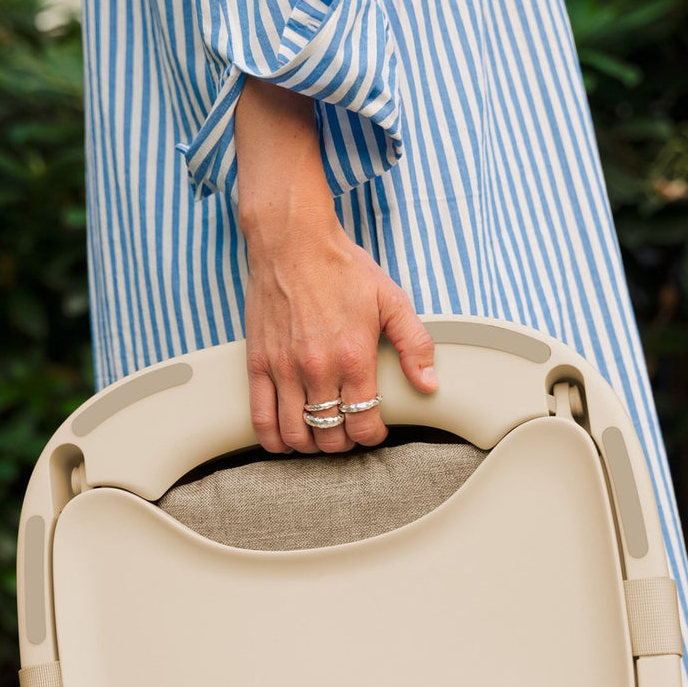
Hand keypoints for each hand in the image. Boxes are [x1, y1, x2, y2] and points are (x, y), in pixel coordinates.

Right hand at [242, 211, 437, 453]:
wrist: (292, 241)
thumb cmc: (341, 268)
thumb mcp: (391, 300)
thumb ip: (414, 344)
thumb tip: (429, 383)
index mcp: (354, 358)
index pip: (364, 423)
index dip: (371, 436)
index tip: (372, 430)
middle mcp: (318, 369)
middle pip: (330, 435)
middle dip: (343, 442)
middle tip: (347, 431)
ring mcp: (285, 369)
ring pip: (296, 434)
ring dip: (311, 445)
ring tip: (319, 434)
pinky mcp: (258, 364)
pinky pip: (261, 418)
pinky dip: (273, 439)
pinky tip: (285, 439)